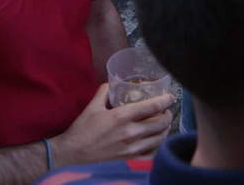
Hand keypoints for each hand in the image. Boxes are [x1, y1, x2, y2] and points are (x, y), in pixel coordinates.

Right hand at [51, 84, 173, 165]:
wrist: (73, 153)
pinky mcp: (129, 160)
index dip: (165, 100)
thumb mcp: (93, 106)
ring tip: (163, 124)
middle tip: (167, 111)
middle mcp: (130, 133)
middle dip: (168, 115)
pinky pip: (152, 154)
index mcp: (122, 116)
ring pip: (159, 139)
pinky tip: (155, 141)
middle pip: (160, 123)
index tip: (170, 97)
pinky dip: (157, 146)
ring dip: (165, 130)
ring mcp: (131, 149)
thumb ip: (106, 91)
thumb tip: (114, 83)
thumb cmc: (82, 129)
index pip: (153, 106)